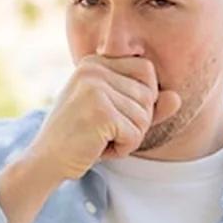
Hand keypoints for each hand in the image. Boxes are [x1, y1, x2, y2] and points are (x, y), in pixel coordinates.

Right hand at [24, 56, 182, 181]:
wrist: (45, 161)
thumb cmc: (79, 138)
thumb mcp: (113, 115)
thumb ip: (145, 105)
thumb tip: (177, 98)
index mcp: (95, 62)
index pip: (146, 70)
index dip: (142, 99)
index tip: (115, 115)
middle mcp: (94, 69)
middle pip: (148, 95)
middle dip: (135, 122)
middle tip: (104, 132)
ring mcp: (96, 88)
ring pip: (144, 116)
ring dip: (129, 137)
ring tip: (100, 139)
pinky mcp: (100, 112)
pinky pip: (135, 134)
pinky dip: (124, 148)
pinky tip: (99, 148)